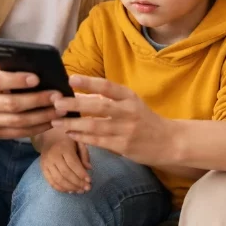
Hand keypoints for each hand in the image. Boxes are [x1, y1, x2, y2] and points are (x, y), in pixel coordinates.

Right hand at [0, 52, 65, 138]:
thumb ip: (6, 56)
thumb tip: (30, 55)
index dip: (17, 80)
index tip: (37, 78)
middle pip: (11, 104)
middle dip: (37, 100)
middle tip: (58, 95)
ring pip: (18, 122)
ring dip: (42, 116)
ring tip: (61, 109)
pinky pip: (19, 133)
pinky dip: (38, 128)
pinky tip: (52, 120)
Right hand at [40, 137, 91, 192]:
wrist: (50, 138)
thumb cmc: (68, 141)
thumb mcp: (78, 143)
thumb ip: (84, 154)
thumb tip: (89, 168)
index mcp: (63, 147)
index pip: (73, 163)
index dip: (81, 173)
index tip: (90, 180)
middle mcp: (53, 155)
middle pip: (66, 173)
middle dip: (78, 183)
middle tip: (87, 188)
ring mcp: (46, 163)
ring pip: (58, 180)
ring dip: (71, 188)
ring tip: (80, 191)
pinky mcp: (43, 169)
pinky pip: (51, 182)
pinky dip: (61, 189)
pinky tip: (70, 191)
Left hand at [50, 75, 172, 166]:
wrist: (169, 142)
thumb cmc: (144, 119)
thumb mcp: (131, 103)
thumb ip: (108, 99)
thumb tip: (78, 93)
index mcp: (130, 97)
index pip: (107, 86)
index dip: (89, 82)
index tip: (71, 79)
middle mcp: (129, 112)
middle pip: (98, 106)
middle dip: (75, 104)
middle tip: (57, 103)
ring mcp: (126, 130)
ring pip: (95, 126)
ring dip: (73, 124)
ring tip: (56, 122)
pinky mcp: (124, 146)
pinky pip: (98, 141)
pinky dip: (82, 137)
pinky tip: (70, 134)